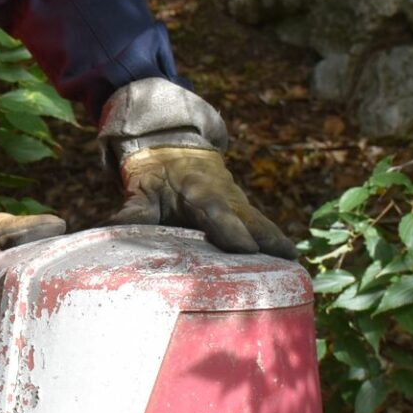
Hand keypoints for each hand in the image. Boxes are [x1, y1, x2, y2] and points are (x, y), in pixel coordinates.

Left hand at [112, 145, 296, 258]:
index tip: (244, 248)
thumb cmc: (155, 173)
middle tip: (285, 259)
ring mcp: (237, 204)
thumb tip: (117, 229)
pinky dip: (275, 243)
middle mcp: (223, 196)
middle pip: (247, 218)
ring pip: (259, 222)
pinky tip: (292, 266)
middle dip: (265, 238)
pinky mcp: (243, 212)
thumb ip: (136, 209)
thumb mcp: (141, 186)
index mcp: (197, 189)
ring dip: (276, 242)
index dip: (229, 229)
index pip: (214, 211)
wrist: (172, 146)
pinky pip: (261, 228)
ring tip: (295, 266)